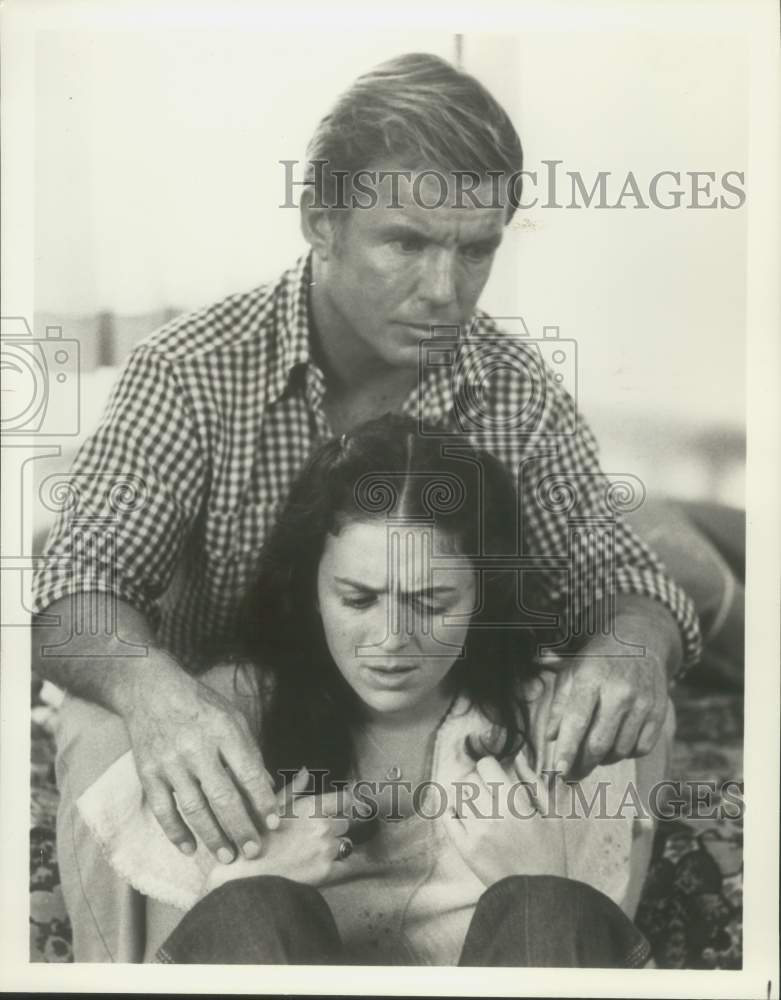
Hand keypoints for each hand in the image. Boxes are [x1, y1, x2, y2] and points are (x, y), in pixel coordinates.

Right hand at [121, 654, 277, 862]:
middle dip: (240, 828)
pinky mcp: (148, 773)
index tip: (274, 823)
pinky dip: (176, 832)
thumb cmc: (200, 706)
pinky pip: (163, 809)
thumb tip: (267, 787)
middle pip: (222, 796)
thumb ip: (249, 752)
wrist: (151, 691)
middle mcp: (197, 748)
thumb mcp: (233, 718)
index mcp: (224, 731)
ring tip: (227, 856)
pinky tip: (190, 848)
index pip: (248, 773)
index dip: (263, 801)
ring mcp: (170, 762)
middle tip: (254, 851)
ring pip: (193, 808)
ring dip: (212, 836)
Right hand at [205, 768, 353, 891]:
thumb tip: (305, 771)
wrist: (244, 875)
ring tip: (321, 852)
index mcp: (311, 807)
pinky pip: (350, 867)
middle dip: (337, 827)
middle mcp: (323, 826)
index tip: (342, 807)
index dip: (345, 803)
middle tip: (322, 835)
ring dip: (339, 846)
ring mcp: (326, 849)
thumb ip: (293, 789)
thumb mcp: (271, 808)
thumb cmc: (254, 838)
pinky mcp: (327, 873)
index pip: (346, 799)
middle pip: (346, 822)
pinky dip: (350, 866)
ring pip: (347, 844)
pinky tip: (346, 867)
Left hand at [444, 751, 565, 886]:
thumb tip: (517, 756)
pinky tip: (460, 813)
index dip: (490, 766)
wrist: (536, 893)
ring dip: (465, 795)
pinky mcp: (465, 849)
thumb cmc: (549, 851)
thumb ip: (534, 781)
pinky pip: (448, 818)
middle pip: (470, 779)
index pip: (486, 765)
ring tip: (477, 804)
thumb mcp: (552, 814)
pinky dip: (450, 811)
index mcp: (515, 802)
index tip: (494, 774)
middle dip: (477, 780)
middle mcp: (492, 814)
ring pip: (458, 796)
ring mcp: (476, 831)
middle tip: (486, 790)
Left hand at [545, 644, 668, 780]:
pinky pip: (641, 748)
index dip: (567, 750)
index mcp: (591, 678)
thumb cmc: (598, 660)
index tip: (557, 772)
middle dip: (582, 765)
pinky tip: (616, 743)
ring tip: (592, 752)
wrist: (640, 640)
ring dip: (603, 759)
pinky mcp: (659, 712)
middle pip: (599, 743)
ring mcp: (643, 702)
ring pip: (620, 750)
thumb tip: (551, 737)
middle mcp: (619, 691)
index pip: (577, 721)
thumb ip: (559, 704)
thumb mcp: (572, 672)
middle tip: (571, 774)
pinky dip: (626, 753)